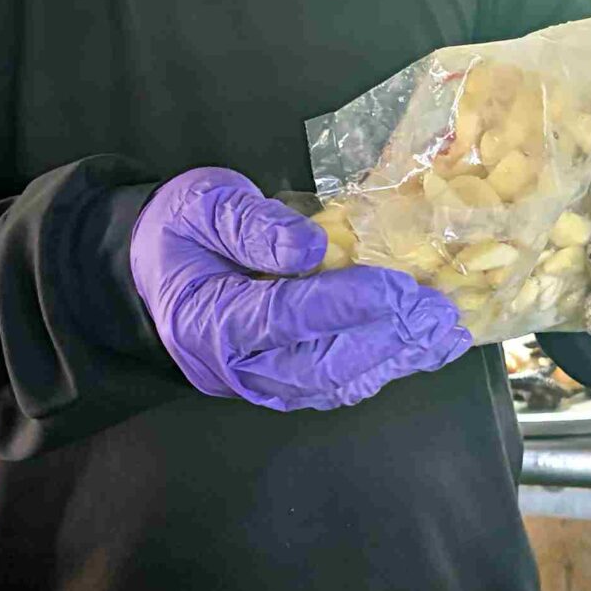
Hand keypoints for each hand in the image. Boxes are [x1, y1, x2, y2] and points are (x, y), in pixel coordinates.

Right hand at [130, 169, 471, 411]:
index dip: (343, 304)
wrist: (147, 271)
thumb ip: (250, 223)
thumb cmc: (177, 230)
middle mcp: (234, 365)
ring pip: (332, 383)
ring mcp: (256, 383)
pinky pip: (332, 385)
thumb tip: (313, 246)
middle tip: (437, 313)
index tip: (397, 286)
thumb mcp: (202, 204)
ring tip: (443, 335)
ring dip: (393, 360)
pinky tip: (417, 351)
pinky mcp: (277, 386)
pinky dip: (379, 369)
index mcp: (208, 317)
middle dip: (385, 338)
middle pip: (318, 362)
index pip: (284, 316)